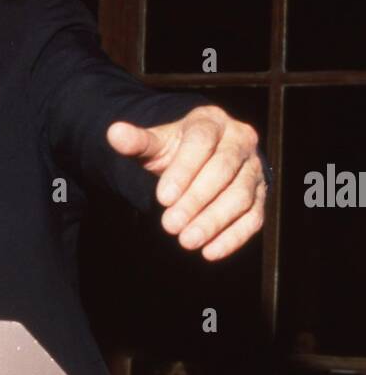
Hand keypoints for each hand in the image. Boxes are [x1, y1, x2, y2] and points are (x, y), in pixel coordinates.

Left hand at [106, 105, 267, 259]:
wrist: (203, 158)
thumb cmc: (176, 151)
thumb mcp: (156, 144)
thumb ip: (137, 142)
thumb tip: (114, 133)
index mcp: (212, 122)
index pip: (201, 142)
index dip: (183, 170)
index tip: (162, 198)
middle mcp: (240, 141)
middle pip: (222, 170)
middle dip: (196, 200)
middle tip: (170, 225)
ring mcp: (254, 169)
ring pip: (241, 196)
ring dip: (213, 221)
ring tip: (186, 241)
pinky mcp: (261, 196)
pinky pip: (253, 217)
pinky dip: (233, 237)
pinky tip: (210, 252)